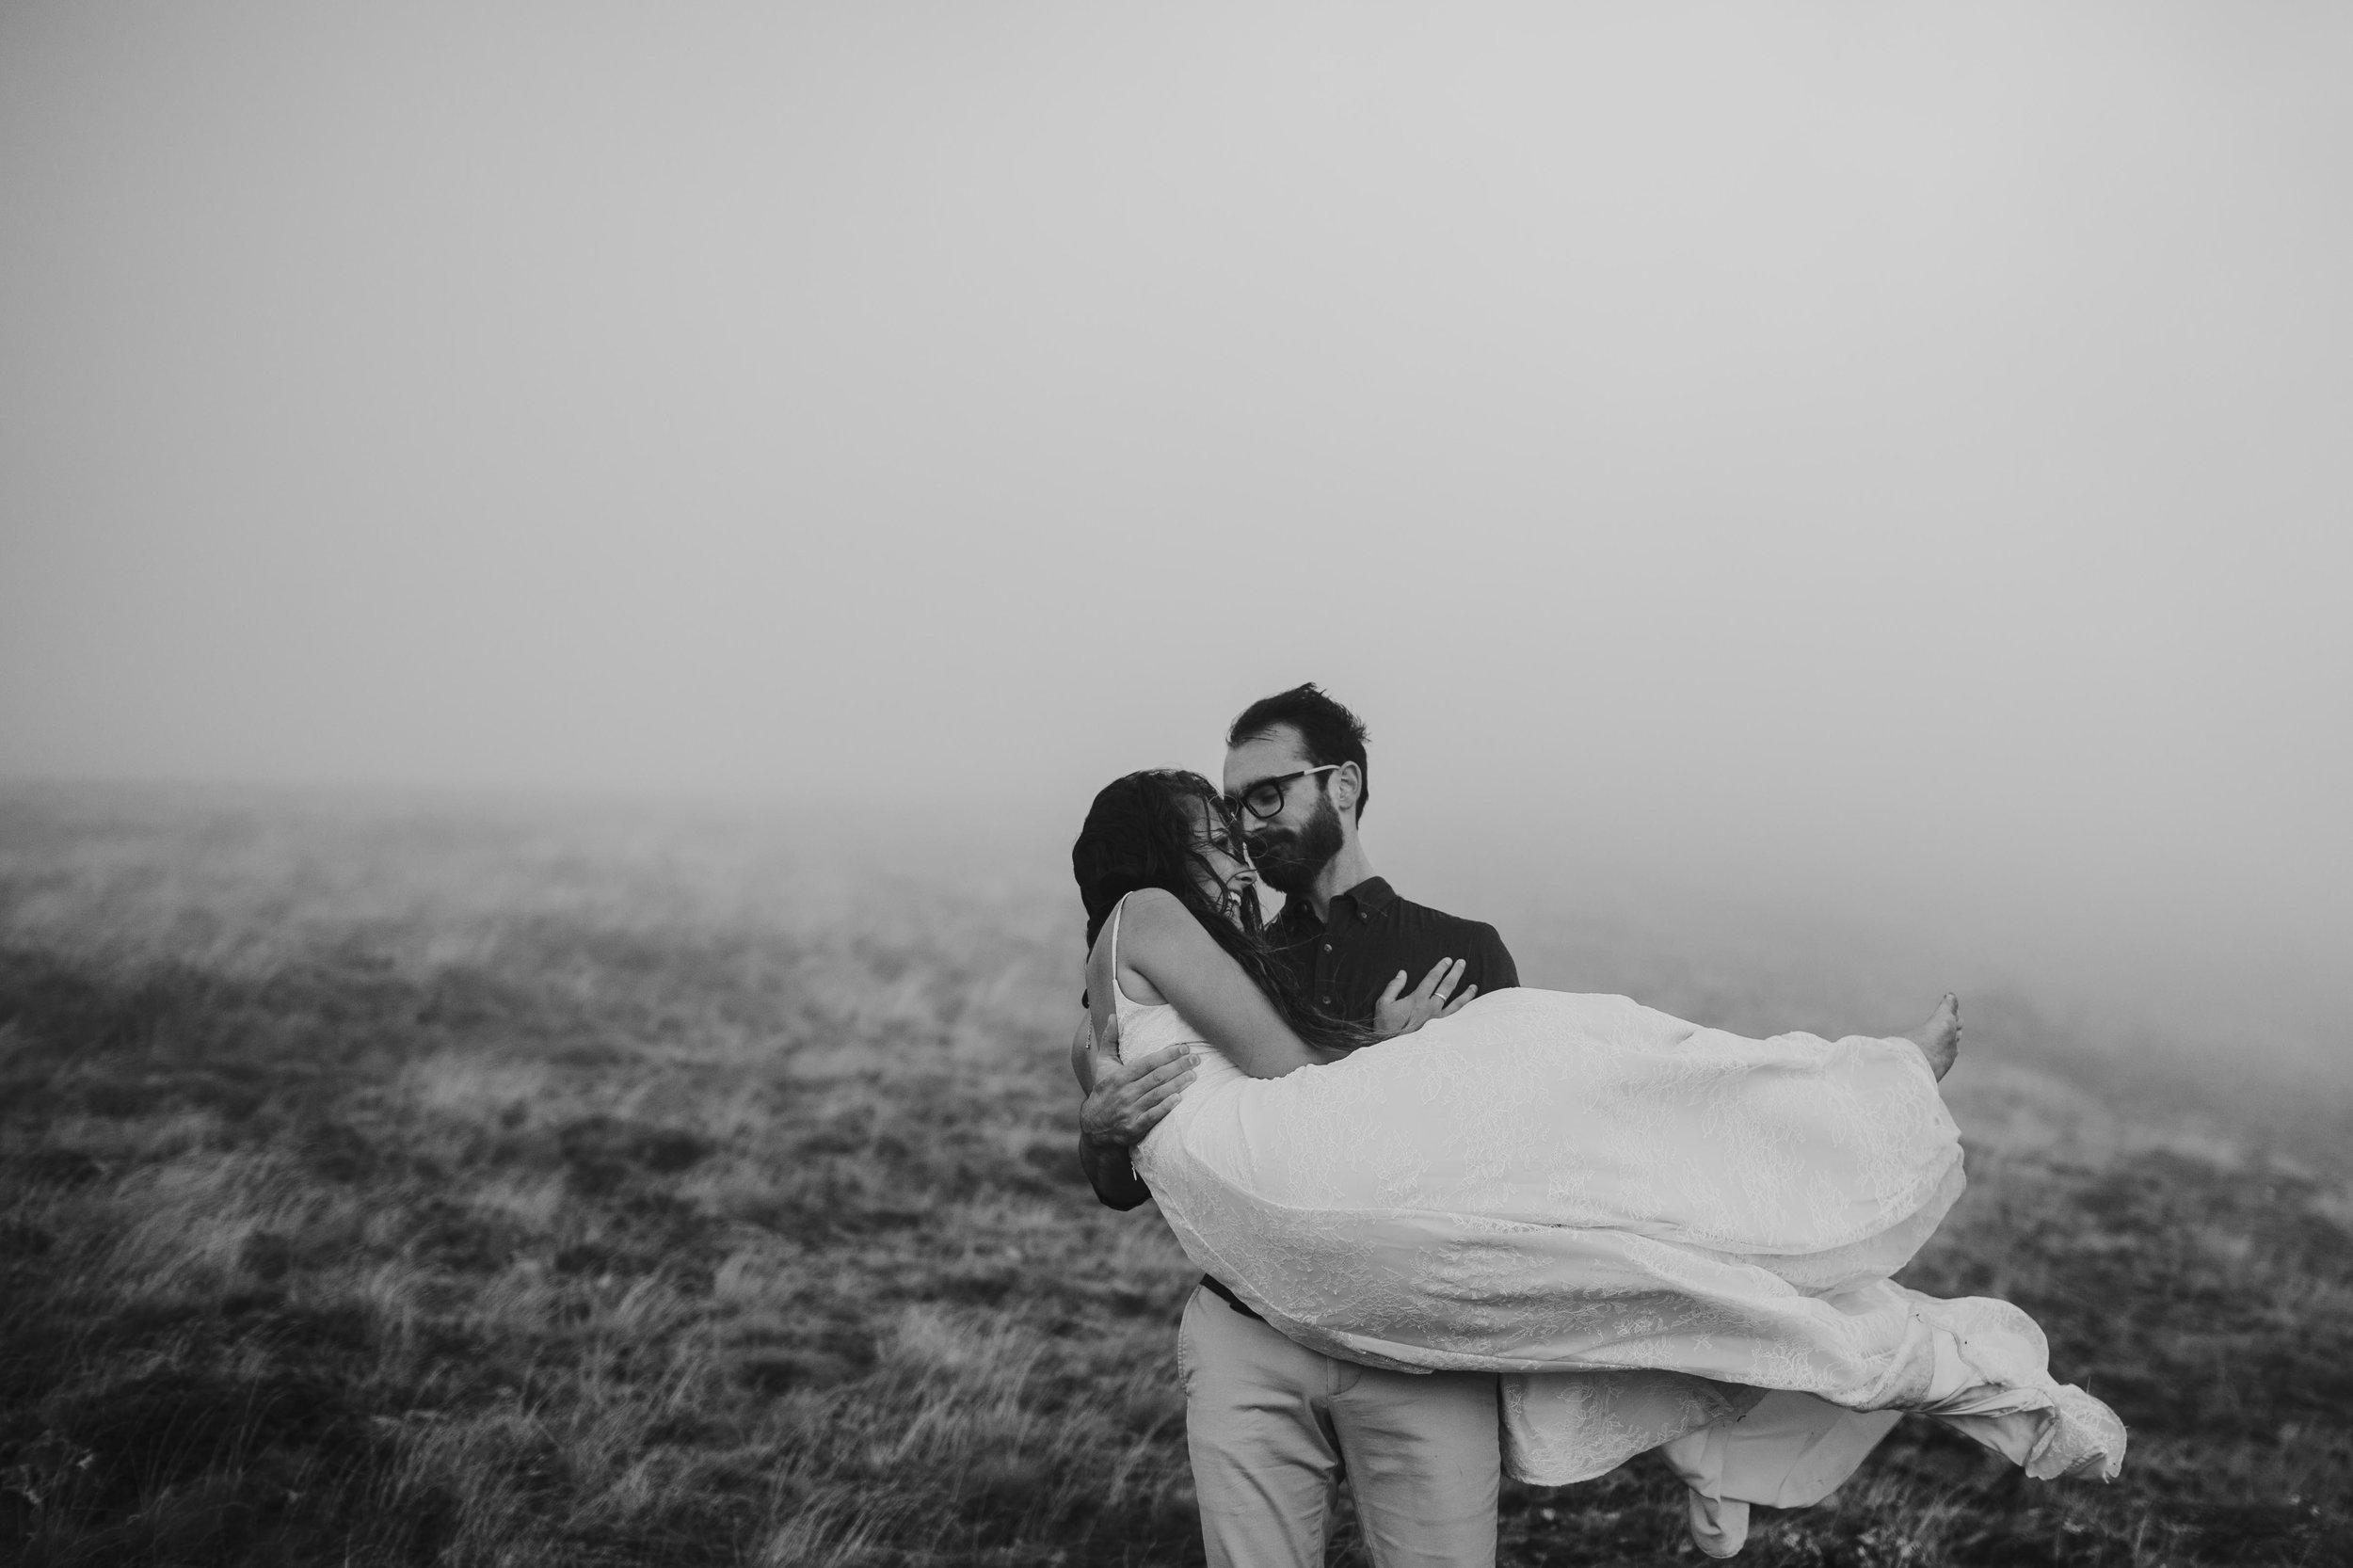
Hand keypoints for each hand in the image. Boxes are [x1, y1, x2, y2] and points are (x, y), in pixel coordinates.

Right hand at [1079, 1011, 1195, 1148]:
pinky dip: (1165, 1107)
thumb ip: (1109, 1039)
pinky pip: (1152, 1116)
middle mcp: (1125, 1092)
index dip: (1167, 1055)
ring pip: (1157, 1094)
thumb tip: (1114, 1016)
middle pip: (1156, 1077)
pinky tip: (1178, 1099)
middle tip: (1196, 1059)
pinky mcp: (1135, 1127)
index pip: (1147, 1063)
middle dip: (1178, 1067)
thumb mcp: (1103, 1064)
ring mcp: (1130, 1110)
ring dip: (1177, 1084)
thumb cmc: (1103, 1090)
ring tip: (1193, 1075)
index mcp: (1119, 1076)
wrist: (1094, 1125)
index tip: (1183, 1047)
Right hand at [1373, 958, 1477, 1038]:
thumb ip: (1394, 986)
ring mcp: (1438, 1020)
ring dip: (1467, 994)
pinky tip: (1471, 1010)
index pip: (1432, 978)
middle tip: (1462, 963)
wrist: (1392, 1049)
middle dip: (1455, 973)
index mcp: (1417, 999)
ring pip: (1457, 1004)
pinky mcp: (1441, 1031)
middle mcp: (1431, 1008)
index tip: (1448, 960)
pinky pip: (1456, 1020)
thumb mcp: (1384, 1003)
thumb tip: (1402, 973)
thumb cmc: (1386, 1026)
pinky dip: (1464, 1014)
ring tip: (1474, 986)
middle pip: (1447, 986)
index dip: (1440, 968)